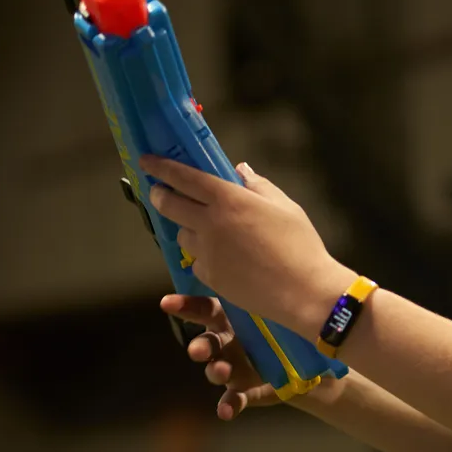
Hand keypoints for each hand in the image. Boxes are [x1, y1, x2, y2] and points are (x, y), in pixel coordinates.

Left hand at [140, 156, 356, 332]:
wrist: (303, 291)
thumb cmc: (299, 244)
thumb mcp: (284, 206)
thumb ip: (257, 185)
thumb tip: (239, 170)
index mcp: (228, 199)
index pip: (185, 177)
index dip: (162, 167)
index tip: (147, 160)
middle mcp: (210, 223)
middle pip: (169, 205)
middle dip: (159, 195)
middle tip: (158, 191)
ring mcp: (206, 252)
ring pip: (182, 234)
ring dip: (187, 227)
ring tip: (206, 229)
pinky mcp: (209, 277)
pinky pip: (197, 261)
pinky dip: (204, 255)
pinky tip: (225, 258)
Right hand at [162, 293, 343, 418]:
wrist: (311, 360)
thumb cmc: (284, 324)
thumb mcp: (273, 305)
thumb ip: (261, 292)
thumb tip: (259, 264)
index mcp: (228, 319)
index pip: (202, 310)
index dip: (184, 307)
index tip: (166, 303)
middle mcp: (226, 344)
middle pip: (206, 343)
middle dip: (200, 347)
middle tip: (198, 351)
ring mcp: (234, 369)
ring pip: (217, 370)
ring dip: (216, 371)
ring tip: (221, 371)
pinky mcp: (245, 391)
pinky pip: (234, 399)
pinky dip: (229, 405)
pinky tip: (226, 411)